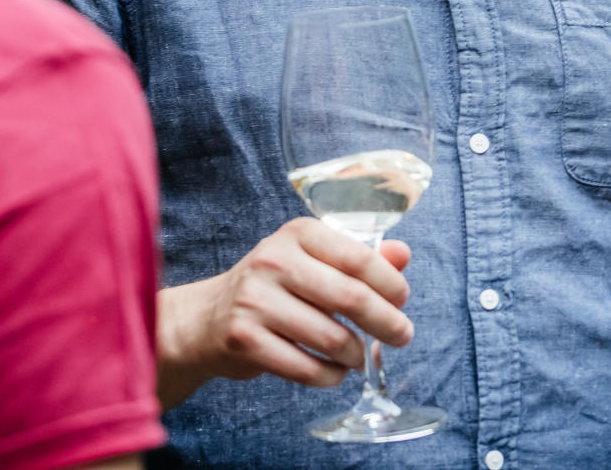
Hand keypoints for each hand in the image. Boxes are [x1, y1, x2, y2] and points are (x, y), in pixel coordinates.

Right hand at [156, 218, 411, 405]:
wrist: (206, 318)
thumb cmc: (272, 287)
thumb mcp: (311, 260)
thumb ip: (357, 257)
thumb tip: (403, 255)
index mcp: (297, 234)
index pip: (358, 257)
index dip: (390, 283)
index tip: (402, 300)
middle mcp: (273, 260)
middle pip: (350, 297)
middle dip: (386, 322)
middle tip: (403, 335)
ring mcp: (255, 301)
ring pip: (331, 337)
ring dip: (356, 354)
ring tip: (359, 357)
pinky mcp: (245, 340)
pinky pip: (306, 367)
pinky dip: (330, 375)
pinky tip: (334, 371)